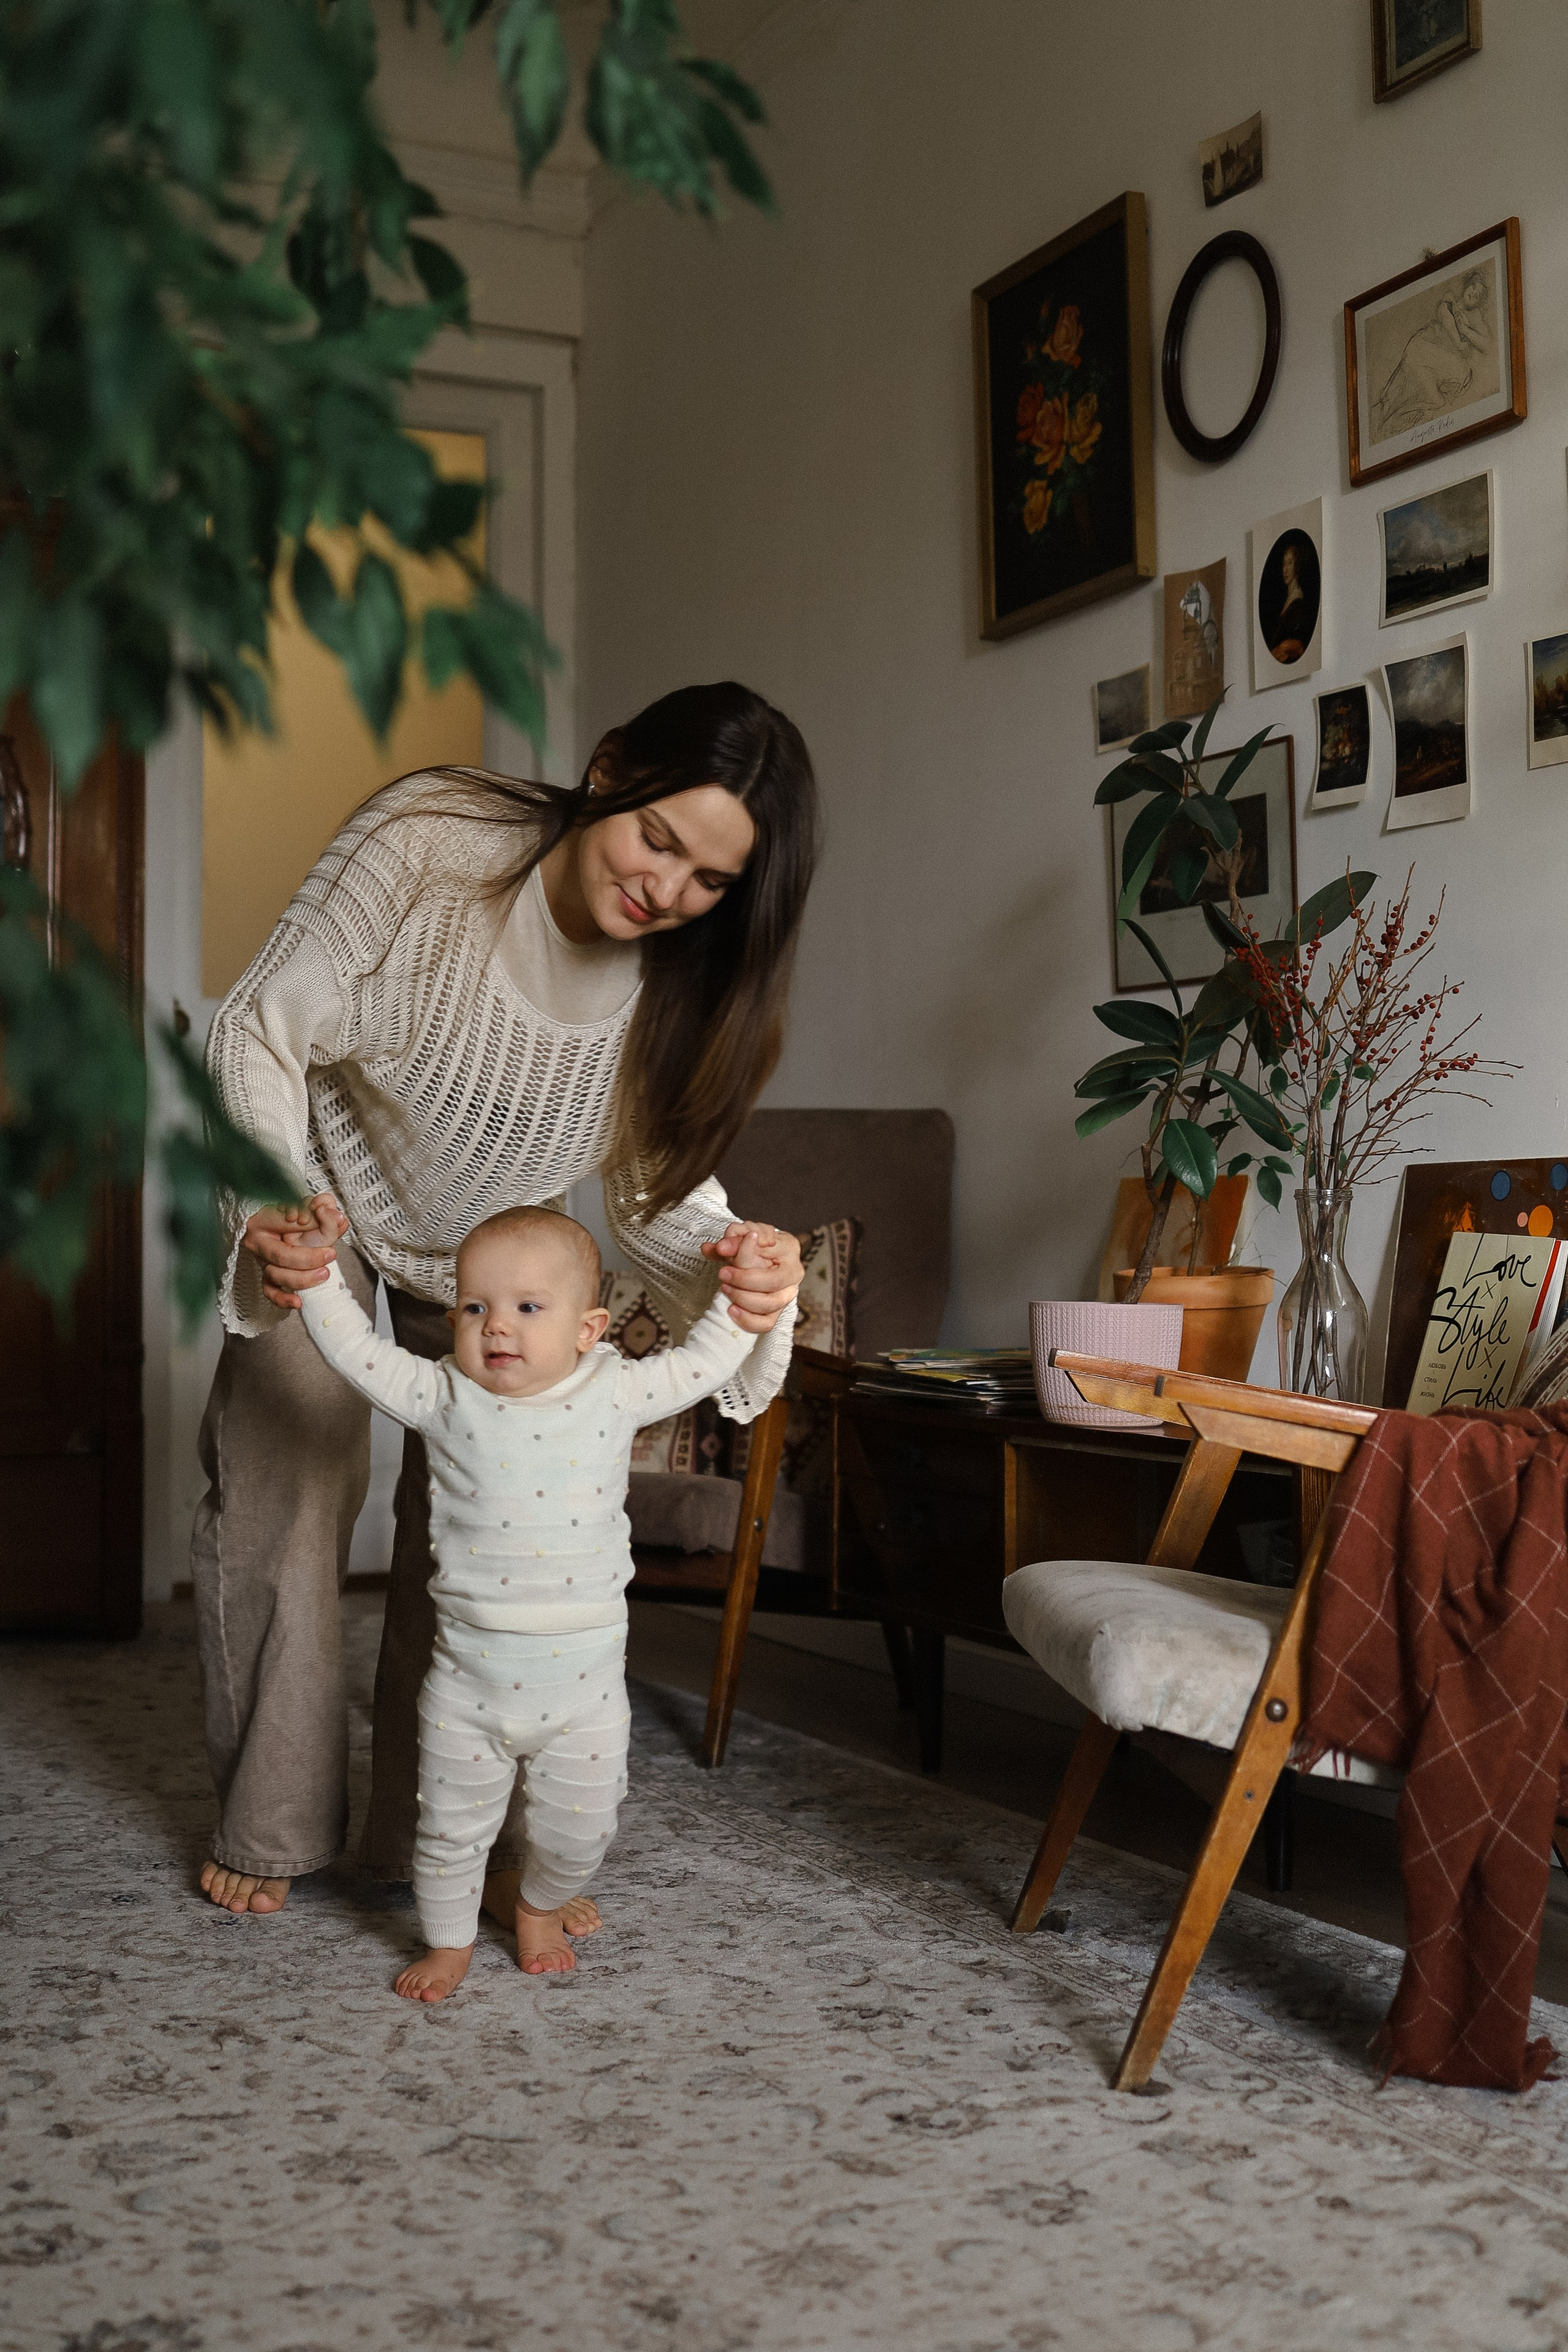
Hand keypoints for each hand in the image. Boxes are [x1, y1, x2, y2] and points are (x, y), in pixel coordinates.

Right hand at [242, 1194, 346, 1310]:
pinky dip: (282, 1299)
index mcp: (263, 1221)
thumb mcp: (308, 1204)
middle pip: (281, 1256)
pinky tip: (298, 1303)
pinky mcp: (267, 1275)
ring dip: (302, 1279)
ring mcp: (262, 1261)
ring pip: (276, 1276)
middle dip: (308, 1258)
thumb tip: (339, 1219)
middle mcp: (258, 1243)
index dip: (305, 1223)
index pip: (283, 1222)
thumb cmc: (295, 1210)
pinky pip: (270, 1291)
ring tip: (324, 1273)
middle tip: (331, 1253)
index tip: (323, 1216)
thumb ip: (323, 1208)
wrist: (283, 1220)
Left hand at [701, 1220, 801, 1333]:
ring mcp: (787, 1294)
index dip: (745, 1251)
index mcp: (789, 1248)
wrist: (757, 1258)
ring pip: (769, 1304)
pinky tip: (732, 1309)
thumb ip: (731, 1239)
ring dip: (742, 1298)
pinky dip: (747, 1320)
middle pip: (773, 1282)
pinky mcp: (778, 1312)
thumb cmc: (753, 1245)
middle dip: (744, 1280)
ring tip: (725, 1287)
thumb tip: (721, 1247)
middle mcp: (793, 1273)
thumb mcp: (742, 1234)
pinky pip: (766, 1323)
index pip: (769, 1252)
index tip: (723, 1249)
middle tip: (723, 1273)